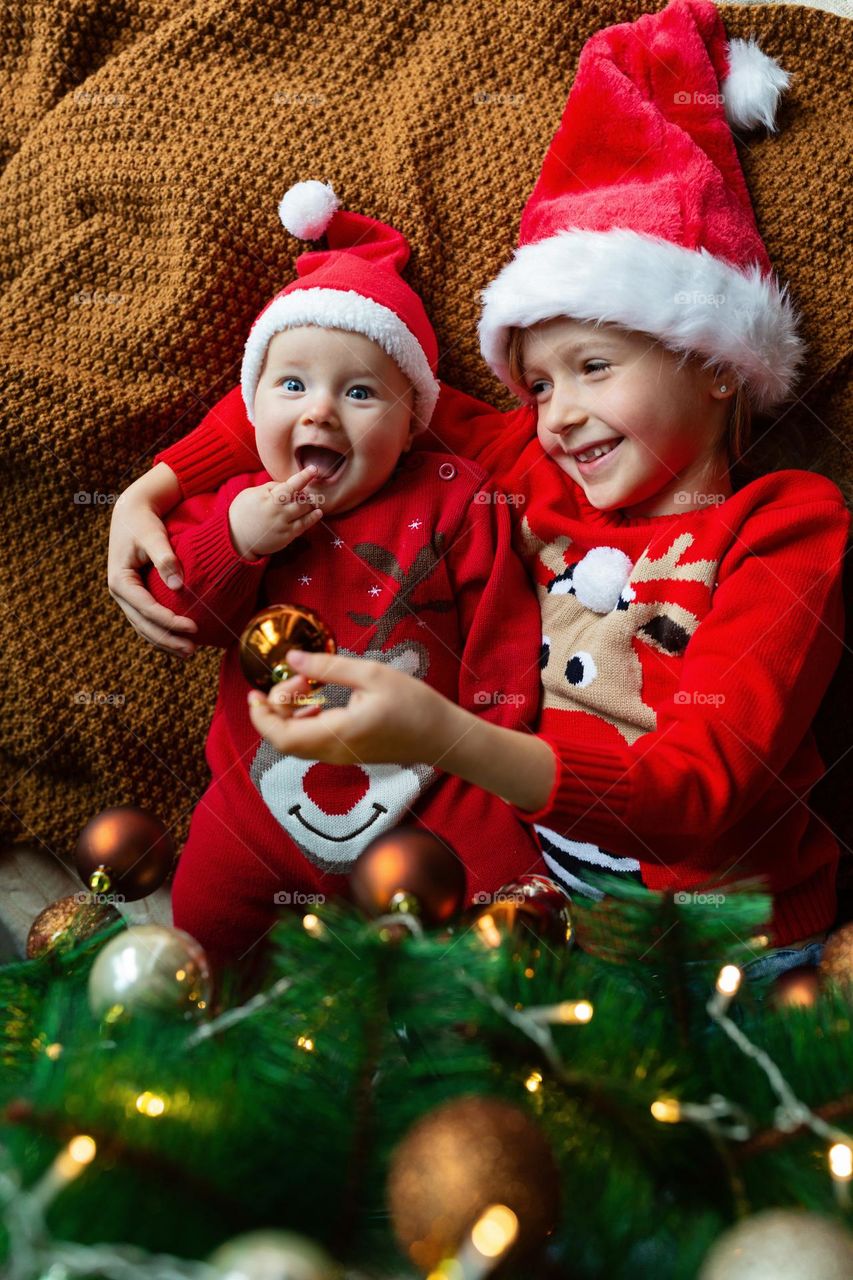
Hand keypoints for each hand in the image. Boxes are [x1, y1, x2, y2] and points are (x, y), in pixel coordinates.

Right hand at [108, 465, 198, 657]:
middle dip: (168, 639)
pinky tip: (179, 640)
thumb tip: (178, 586)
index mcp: (119, 580)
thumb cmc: (143, 522)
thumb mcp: (153, 536)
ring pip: (143, 627)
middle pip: (143, 625)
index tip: (194, 627)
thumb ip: (165, 558)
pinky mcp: (135, 596)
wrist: (132, 513)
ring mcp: (126, 597)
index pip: (146, 608)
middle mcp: (119, 592)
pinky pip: (147, 620)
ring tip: (189, 652)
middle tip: (192, 650)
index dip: (169, 621)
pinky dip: (162, 632)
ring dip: (165, 641)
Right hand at [228, 466, 323, 558]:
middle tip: (305, 495)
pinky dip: (312, 518)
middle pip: (301, 499)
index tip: (314, 469)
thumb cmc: (242, 512)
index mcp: (268, 498)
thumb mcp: (252, 493)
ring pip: (304, 511)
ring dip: (311, 505)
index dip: (304, 476)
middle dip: (306, 495)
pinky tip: (317, 513)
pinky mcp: (286, 536)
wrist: (235, 537)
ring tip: (311, 503)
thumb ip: (271, 488)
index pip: (290, 485)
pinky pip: (303, 526)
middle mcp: (277, 511)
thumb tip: (287, 484)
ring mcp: (282, 524)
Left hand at [246, 650, 458, 765]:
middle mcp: (333, 752)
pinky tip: (318, 701)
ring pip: (296, 742)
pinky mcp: (347, 754)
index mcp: (337, 734)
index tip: (254, 692)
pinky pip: (312, 743)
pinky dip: (304, 721)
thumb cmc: (413, 703)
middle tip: (298, 678)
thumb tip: (291, 659)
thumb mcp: (371, 674)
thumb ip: (328, 667)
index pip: (281, 736)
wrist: (443, 736)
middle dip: (276, 708)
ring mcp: (340, 757)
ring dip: (290, 713)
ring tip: (309, 685)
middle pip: (283, 741)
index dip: (260, 716)